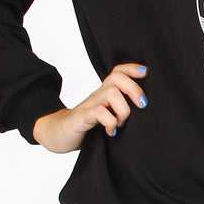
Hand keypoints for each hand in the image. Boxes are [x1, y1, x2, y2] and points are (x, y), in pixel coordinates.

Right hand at [32, 62, 148, 152]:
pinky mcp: (81, 118)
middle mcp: (97, 95)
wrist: (57, 134)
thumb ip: (121, 109)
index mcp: (104, 92)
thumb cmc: (86, 125)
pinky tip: (111, 131)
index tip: (145, 72)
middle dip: (134, 89)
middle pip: (117, 78)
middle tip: (142, 105)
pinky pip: (99, 112)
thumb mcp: (106, 114)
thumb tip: (145, 110)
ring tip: (121, 123)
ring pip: (111, 93)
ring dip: (123, 110)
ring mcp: (89, 105)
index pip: (117, 71)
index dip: (132, 68)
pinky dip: (110, 122)